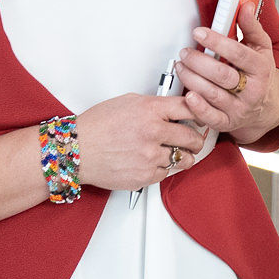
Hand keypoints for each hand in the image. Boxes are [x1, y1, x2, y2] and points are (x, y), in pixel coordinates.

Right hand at [74, 92, 207, 190]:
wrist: (76, 150)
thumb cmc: (97, 125)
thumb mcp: (128, 102)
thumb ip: (154, 105)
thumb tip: (174, 108)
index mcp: (151, 110)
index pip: (190, 108)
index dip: (199, 112)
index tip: (201, 116)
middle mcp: (153, 132)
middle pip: (192, 136)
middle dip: (197, 139)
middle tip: (196, 139)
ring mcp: (150, 156)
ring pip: (184, 158)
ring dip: (184, 156)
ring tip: (180, 153)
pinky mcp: (144, 176)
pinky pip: (166, 173)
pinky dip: (164, 168)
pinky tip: (157, 162)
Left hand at [175, 1, 278, 143]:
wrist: (267, 106)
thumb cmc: (260, 73)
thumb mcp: (261, 47)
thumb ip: (251, 27)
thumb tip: (245, 6)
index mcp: (261, 69)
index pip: (238, 54)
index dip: (217, 42)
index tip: (200, 33)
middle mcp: (252, 91)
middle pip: (222, 75)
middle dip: (199, 61)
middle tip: (185, 52)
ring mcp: (240, 108)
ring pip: (212, 94)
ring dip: (191, 79)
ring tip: (181, 66)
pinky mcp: (228, 122)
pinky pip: (210, 118)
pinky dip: (197, 107)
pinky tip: (187, 94)